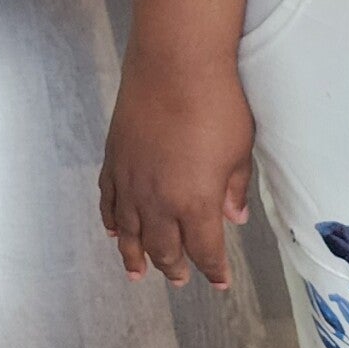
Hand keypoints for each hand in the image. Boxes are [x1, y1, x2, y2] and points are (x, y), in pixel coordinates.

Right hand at [101, 53, 253, 286]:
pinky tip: (115, 231)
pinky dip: (112, 221)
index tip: (220, 282)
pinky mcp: (115, 161)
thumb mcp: (239, 151)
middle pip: (164, 248)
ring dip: (135, 256)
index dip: (213, 270)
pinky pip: (109, 202)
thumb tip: (234, 217)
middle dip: (174, 267)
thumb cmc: (217, 105)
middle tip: (180, 279)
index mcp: (195, 203)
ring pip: (131, 233)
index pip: (204, 250)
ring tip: (138, 274)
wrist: (175, 66)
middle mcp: (158, 201)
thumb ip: (234, 189)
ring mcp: (131, 182)